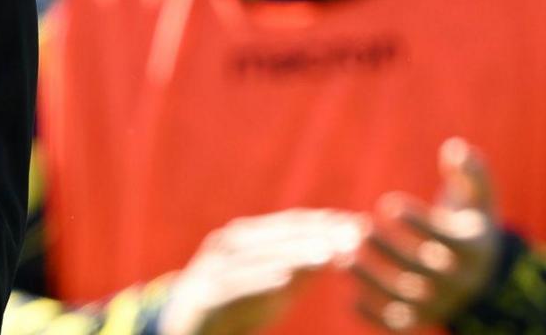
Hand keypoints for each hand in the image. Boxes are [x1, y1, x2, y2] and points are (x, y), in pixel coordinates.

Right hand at [159, 209, 364, 334]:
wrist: (186, 328)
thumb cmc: (237, 305)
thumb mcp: (274, 284)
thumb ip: (303, 266)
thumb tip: (345, 246)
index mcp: (245, 237)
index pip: (290, 224)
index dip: (324, 222)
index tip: (360, 224)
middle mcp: (227, 244)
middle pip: (276, 235)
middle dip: (316, 235)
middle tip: (351, 236)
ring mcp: (212, 266)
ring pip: (256, 254)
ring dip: (292, 252)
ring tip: (325, 253)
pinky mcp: (203, 294)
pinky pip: (234, 284)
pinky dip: (258, 279)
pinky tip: (284, 279)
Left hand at [352, 138, 501, 331]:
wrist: (481, 274)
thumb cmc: (469, 222)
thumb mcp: (477, 195)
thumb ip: (470, 169)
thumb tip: (454, 146)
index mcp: (474, 248)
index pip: (448, 239)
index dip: (418, 222)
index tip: (389, 204)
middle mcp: (460, 281)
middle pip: (422, 269)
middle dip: (387, 248)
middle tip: (356, 228)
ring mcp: (441, 304)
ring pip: (406, 299)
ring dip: (372, 280)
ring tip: (342, 257)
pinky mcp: (422, 320)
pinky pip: (399, 324)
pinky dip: (374, 316)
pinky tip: (350, 298)